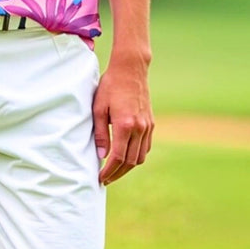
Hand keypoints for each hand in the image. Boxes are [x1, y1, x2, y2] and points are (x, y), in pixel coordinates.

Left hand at [93, 61, 153, 184]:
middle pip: (130, 162)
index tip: (100, 178)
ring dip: (128, 168)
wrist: (131, 69)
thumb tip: (101, 155)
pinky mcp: (151, 123)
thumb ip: (100, 133)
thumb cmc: (110, 86)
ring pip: (140, 157)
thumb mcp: (99, 108)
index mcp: (125, 125)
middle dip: (117, 174)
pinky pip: (146, 147)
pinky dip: (137, 156)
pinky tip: (126, 157)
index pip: (118, 158)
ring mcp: (147, 126)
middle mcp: (139, 128)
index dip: (108, 171)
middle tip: (105, 179)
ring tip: (115, 171)